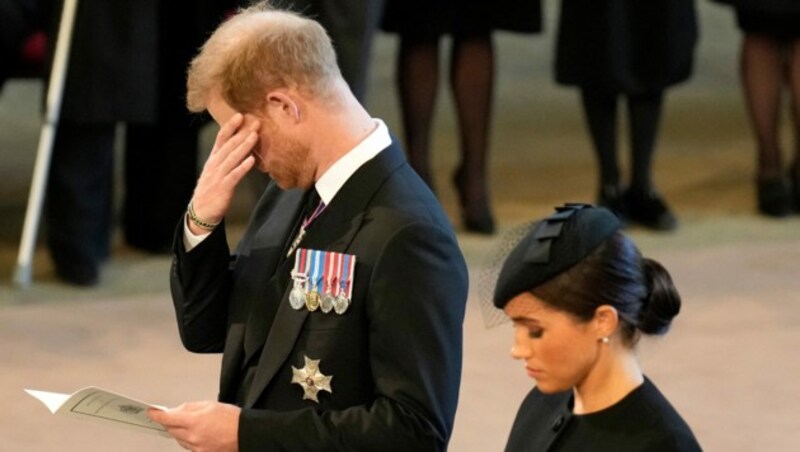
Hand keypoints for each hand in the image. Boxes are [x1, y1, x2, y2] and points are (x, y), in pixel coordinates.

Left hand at [148, 401, 239, 451]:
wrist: (244, 433)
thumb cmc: (231, 418)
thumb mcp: (210, 405)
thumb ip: (190, 407)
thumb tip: (176, 410)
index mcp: (195, 421)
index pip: (168, 418)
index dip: (157, 415)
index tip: (152, 412)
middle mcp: (193, 437)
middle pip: (171, 429)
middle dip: (169, 422)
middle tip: (171, 415)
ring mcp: (196, 448)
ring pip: (178, 439)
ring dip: (178, 431)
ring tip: (189, 424)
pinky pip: (187, 446)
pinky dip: (186, 439)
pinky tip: (195, 433)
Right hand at [189, 113, 260, 232]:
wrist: (201, 211)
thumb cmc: (212, 189)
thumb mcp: (216, 170)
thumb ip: (226, 158)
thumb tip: (240, 145)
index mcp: (213, 159)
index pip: (221, 138)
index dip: (230, 126)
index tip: (240, 115)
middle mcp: (215, 164)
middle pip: (229, 145)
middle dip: (242, 133)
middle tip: (255, 122)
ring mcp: (218, 175)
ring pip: (232, 158)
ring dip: (244, 146)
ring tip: (255, 136)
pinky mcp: (223, 188)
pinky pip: (234, 175)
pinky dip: (243, 167)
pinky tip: (251, 160)